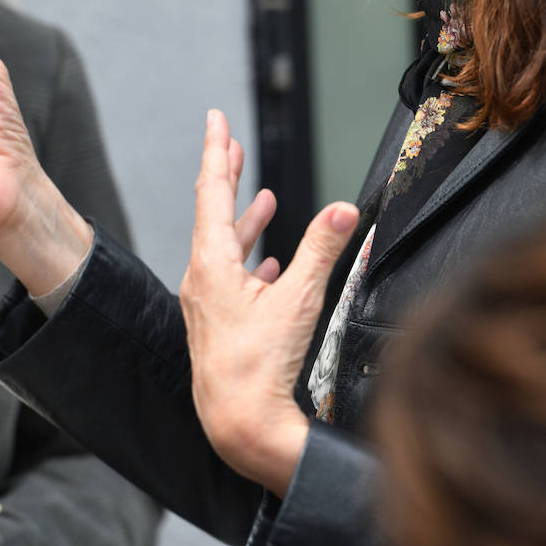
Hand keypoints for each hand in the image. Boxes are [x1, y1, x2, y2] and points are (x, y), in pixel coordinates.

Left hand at [180, 109, 357, 496]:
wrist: (237, 424)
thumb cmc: (260, 368)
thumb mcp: (299, 301)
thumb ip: (323, 250)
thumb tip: (345, 210)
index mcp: (211, 265)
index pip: (212, 193)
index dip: (215, 152)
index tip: (215, 121)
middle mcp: (201, 280)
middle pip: (212, 214)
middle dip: (225, 177)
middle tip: (228, 144)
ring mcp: (207, 305)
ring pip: (223, 249)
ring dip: (242, 221)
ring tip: (258, 199)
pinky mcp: (218, 326)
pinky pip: (232, 280)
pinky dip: (249, 261)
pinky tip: (268, 265)